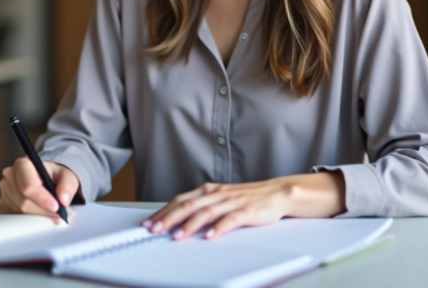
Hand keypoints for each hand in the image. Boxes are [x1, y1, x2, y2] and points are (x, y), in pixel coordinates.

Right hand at [0, 158, 80, 221]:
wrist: (46, 177)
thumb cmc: (55, 175)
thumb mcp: (67, 175)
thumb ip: (68, 185)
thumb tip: (63, 200)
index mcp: (23, 165)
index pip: (28, 186)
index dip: (42, 199)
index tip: (56, 207)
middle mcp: (10, 175)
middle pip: (24, 201)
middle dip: (43, 211)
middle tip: (59, 215)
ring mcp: (6, 189)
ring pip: (21, 210)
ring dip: (38, 216)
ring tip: (53, 215)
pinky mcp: (5, 201)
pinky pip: (17, 214)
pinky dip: (31, 217)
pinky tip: (42, 213)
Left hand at [142, 172, 345, 240]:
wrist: (278, 193)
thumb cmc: (249, 198)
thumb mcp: (222, 199)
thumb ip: (203, 207)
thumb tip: (178, 220)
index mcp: (210, 190)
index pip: (181, 200)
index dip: (163, 211)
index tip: (149, 223)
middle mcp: (218, 193)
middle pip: (188, 205)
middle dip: (169, 218)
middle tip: (154, 230)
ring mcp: (232, 201)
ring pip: (206, 212)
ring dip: (189, 225)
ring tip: (177, 236)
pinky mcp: (247, 211)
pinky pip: (231, 219)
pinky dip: (219, 228)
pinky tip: (210, 236)